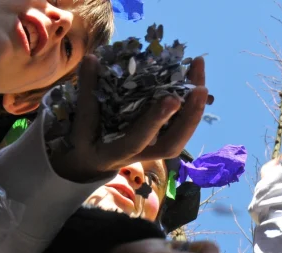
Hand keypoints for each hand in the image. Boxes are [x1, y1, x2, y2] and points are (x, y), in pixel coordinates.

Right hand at [50, 55, 208, 181]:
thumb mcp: (81, 123)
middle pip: (174, 144)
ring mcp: (156, 149)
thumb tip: (91, 59)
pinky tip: (196, 80)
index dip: (155, 120)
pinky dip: (192, 105)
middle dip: (189, 117)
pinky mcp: (164, 140)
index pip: (139, 139)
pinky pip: (183, 126)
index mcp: (119, 152)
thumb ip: (86, 93)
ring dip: (196, 108)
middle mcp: (144, 154)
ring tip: (199, 74)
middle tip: (200, 87)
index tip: (172, 99)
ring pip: (183, 135)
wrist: (96, 163)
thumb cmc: (87, 143)